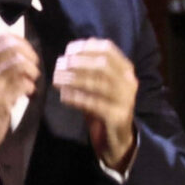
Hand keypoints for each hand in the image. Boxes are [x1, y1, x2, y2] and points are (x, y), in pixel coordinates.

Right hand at [0, 34, 39, 152]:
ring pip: (19, 64)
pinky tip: (28, 94)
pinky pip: (22, 84)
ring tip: (31, 83)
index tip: (29, 56)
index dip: (22, 43)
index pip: (3, 38)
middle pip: (13, 48)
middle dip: (30, 57)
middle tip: (33, 71)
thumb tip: (21, 52)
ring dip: (32, 73)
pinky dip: (30, 88)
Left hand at [53, 38, 137, 169]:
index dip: (86, 47)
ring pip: (98, 83)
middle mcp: (129, 82)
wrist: (117, 137)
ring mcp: (125, 99)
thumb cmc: (103, 104)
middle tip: (59, 65)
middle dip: (78, 62)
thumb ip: (89, 67)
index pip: (108, 49)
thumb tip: (69, 51)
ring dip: (73, 79)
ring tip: (56, 79)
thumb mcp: (99, 82)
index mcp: (125, 69)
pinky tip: (63, 96)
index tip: (68, 50)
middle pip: (102, 65)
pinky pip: (94, 103)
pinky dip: (76, 98)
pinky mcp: (117, 116)